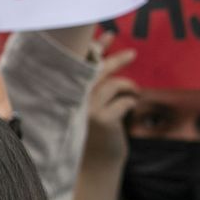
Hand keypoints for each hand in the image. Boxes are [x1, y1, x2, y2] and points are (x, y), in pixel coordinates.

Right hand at [81, 44, 138, 174]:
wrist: (93, 163)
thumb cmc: (89, 132)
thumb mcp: (85, 103)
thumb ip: (88, 80)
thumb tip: (100, 48)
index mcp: (65, 91)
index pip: (79, 62)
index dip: (93, 47)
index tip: (107, 36)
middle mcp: (71, 97)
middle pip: (97, 69)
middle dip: (115, 59)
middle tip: (132, 53)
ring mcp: (86, 108)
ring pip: (114, 85)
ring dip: (128, 86)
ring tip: (134, 90)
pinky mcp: (102, 119)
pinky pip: (124, 101)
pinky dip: (130, 102)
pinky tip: (131, 106)